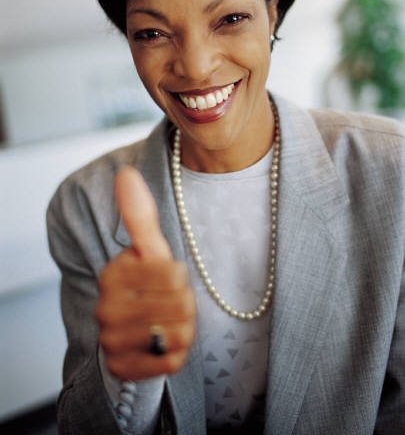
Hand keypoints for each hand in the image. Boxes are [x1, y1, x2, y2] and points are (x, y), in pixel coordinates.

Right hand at [95, 166, 195, 380]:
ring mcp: (112, 340)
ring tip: (166, 323)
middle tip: (167, 303)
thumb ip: (138, 214)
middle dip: (183, 302)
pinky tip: (162, 345)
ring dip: (182, 327)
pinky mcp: (123, 369)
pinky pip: (172, 360)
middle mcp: (106, 307)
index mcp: (112, 273)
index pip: (173, 272)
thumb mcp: (146, 251)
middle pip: (180, 302)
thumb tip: (126, 172)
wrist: (129, 338)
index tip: (164, 279)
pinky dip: (176, 352)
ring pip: (178, 331)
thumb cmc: (144, 288)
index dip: (178, 275)